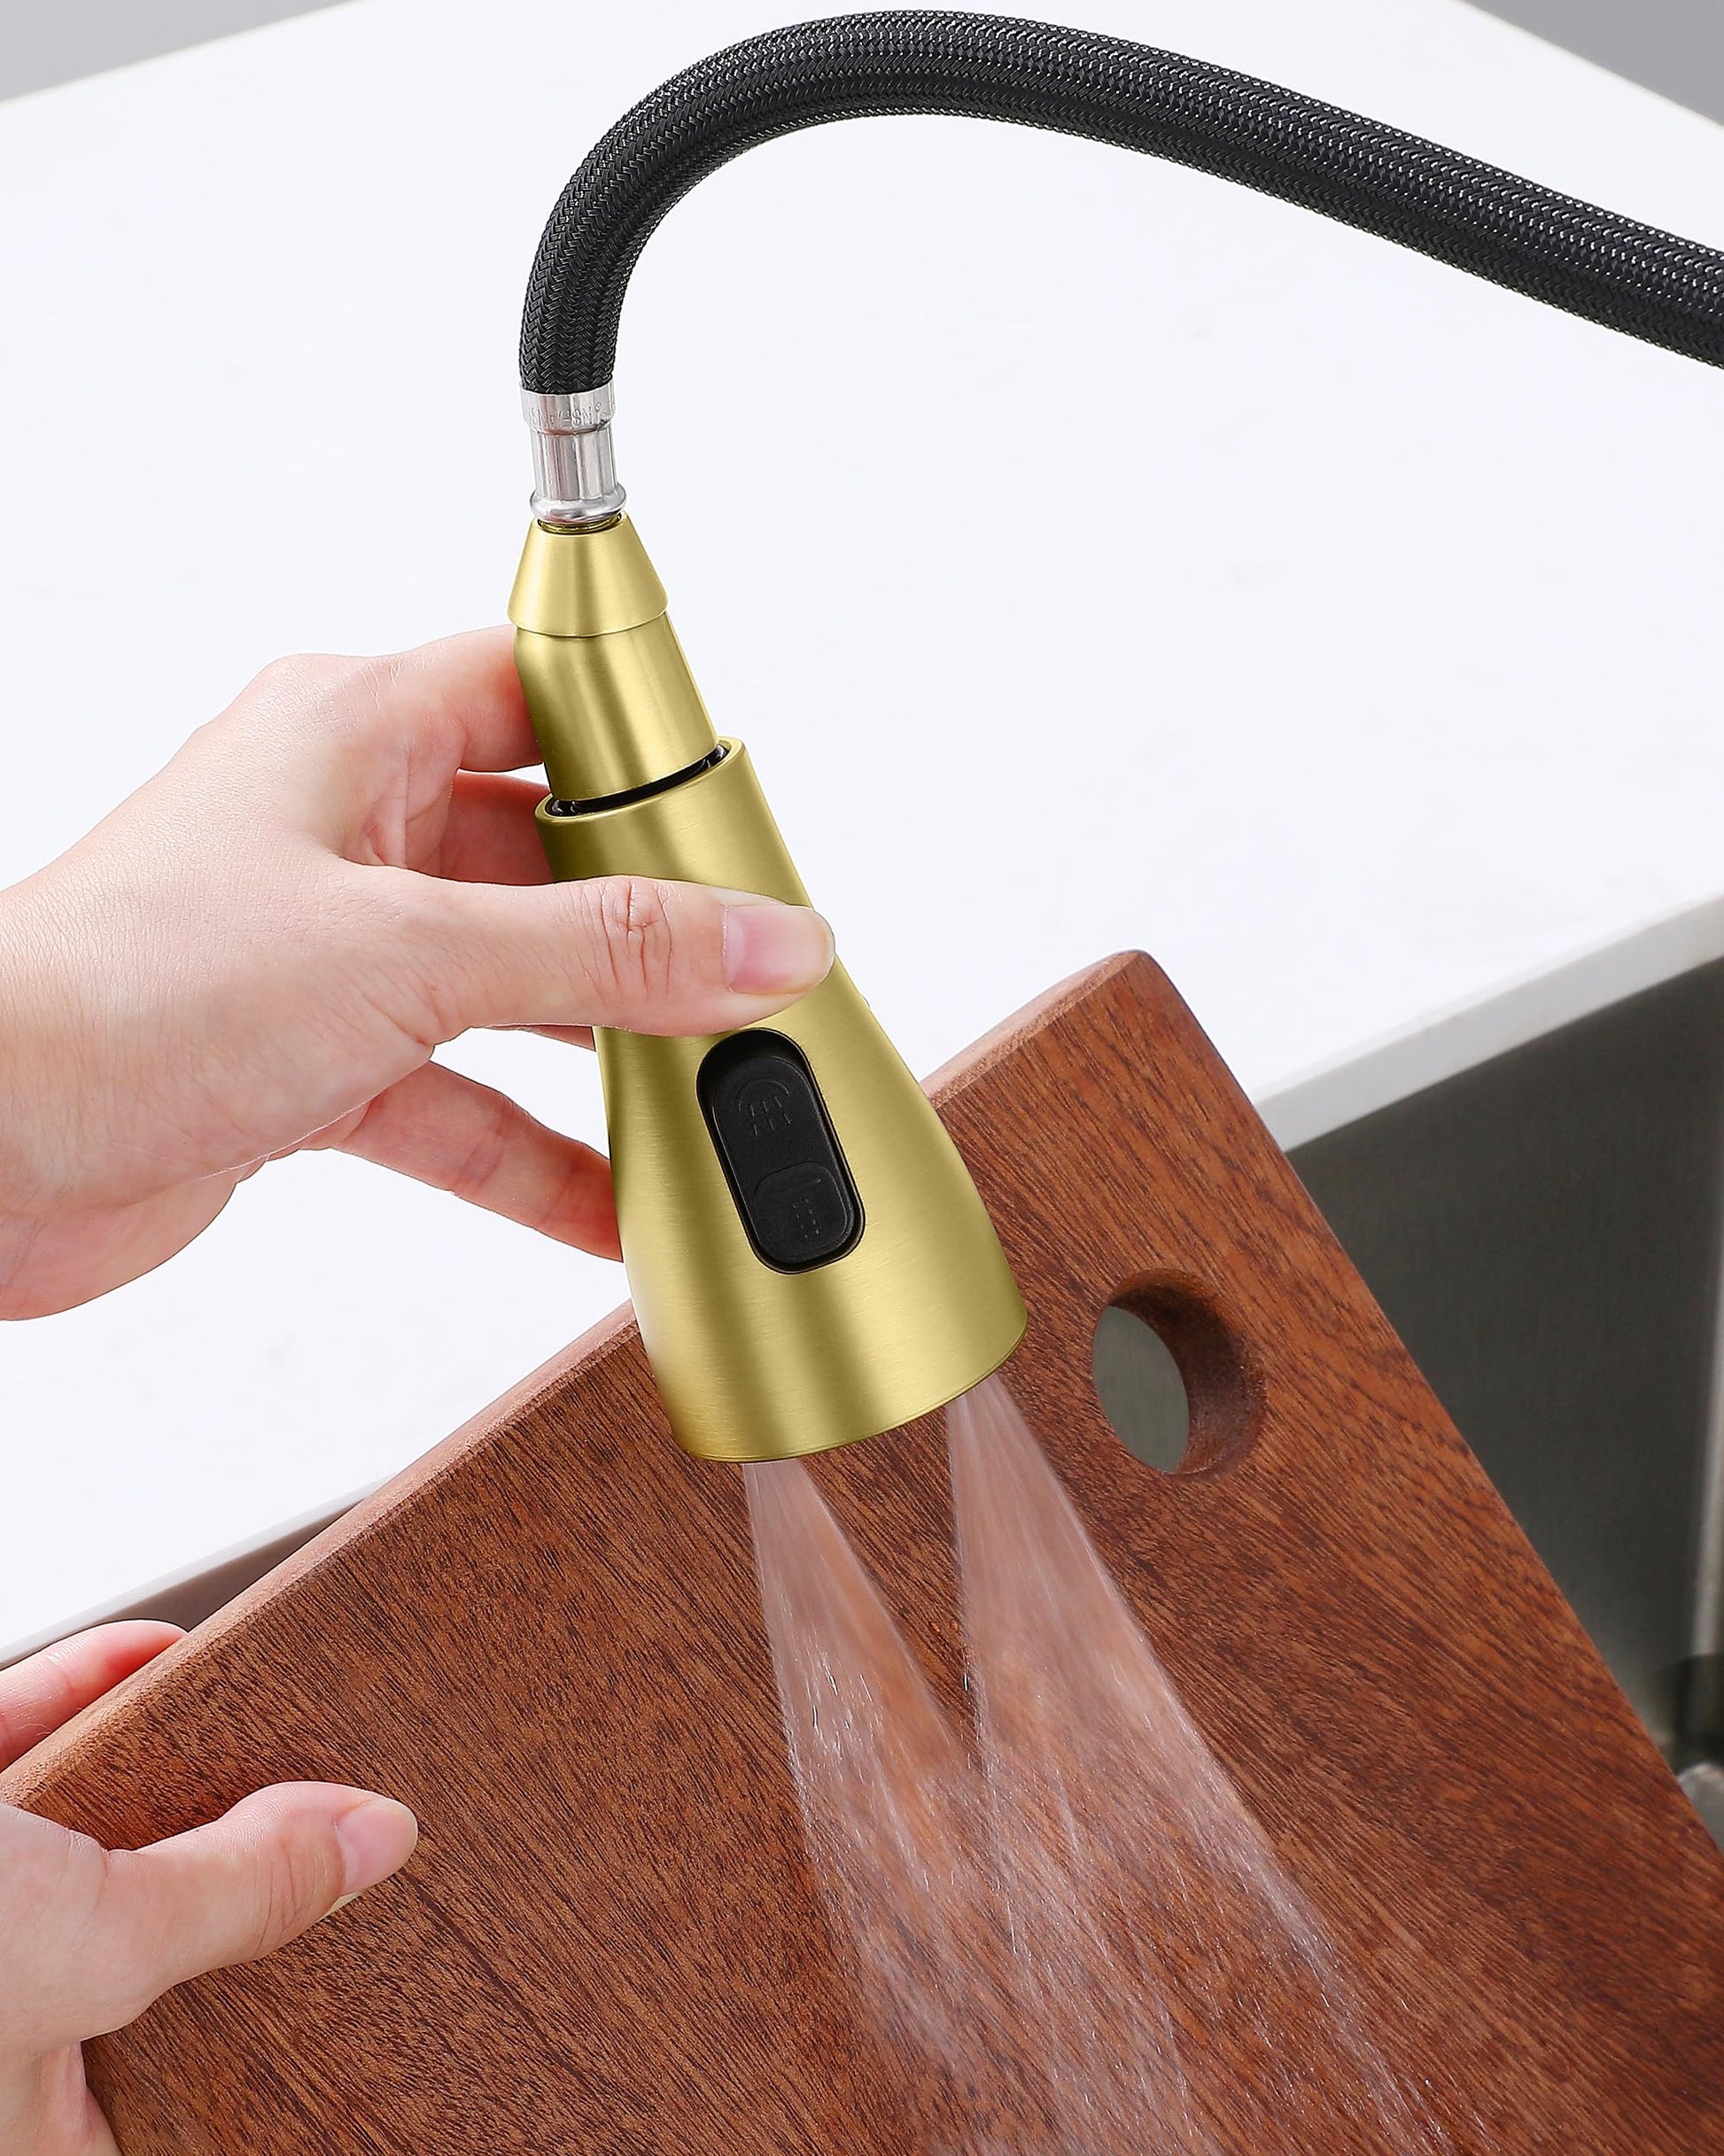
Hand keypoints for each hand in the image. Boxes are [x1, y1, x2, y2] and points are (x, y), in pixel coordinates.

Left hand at [0, 629, 833, 1315]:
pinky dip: (534, 1154)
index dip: (652, 755)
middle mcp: (348, 830)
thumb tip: (765, 940)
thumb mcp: (410, 953)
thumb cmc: (122, 993)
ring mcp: (332, 952)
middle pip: (549, 858)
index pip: (550, 700)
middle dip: (651, 932)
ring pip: (512, 992)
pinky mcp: (314, 1063)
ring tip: (708, 1106)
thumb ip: (605, 954)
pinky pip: (458, 1100)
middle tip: (752, 987)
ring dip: (603, 1059)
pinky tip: (614, 1208)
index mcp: (358, 733)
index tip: (747, 833)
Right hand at [0, 1623, 417, 2154]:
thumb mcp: (86, 1942)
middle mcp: (3, 2016)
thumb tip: (374, 1842)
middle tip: (353, 1830)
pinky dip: (87, 1694)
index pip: (183, 2104)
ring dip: (168, 1775)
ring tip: (282, 1741)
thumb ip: (232, 1898)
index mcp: (29, 2119)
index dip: (272, 2057)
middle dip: (232, 1880)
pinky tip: (158, 1655)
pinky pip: (25, 1745)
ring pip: (83, 1840)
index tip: (382, 2003)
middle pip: (139, 1951)